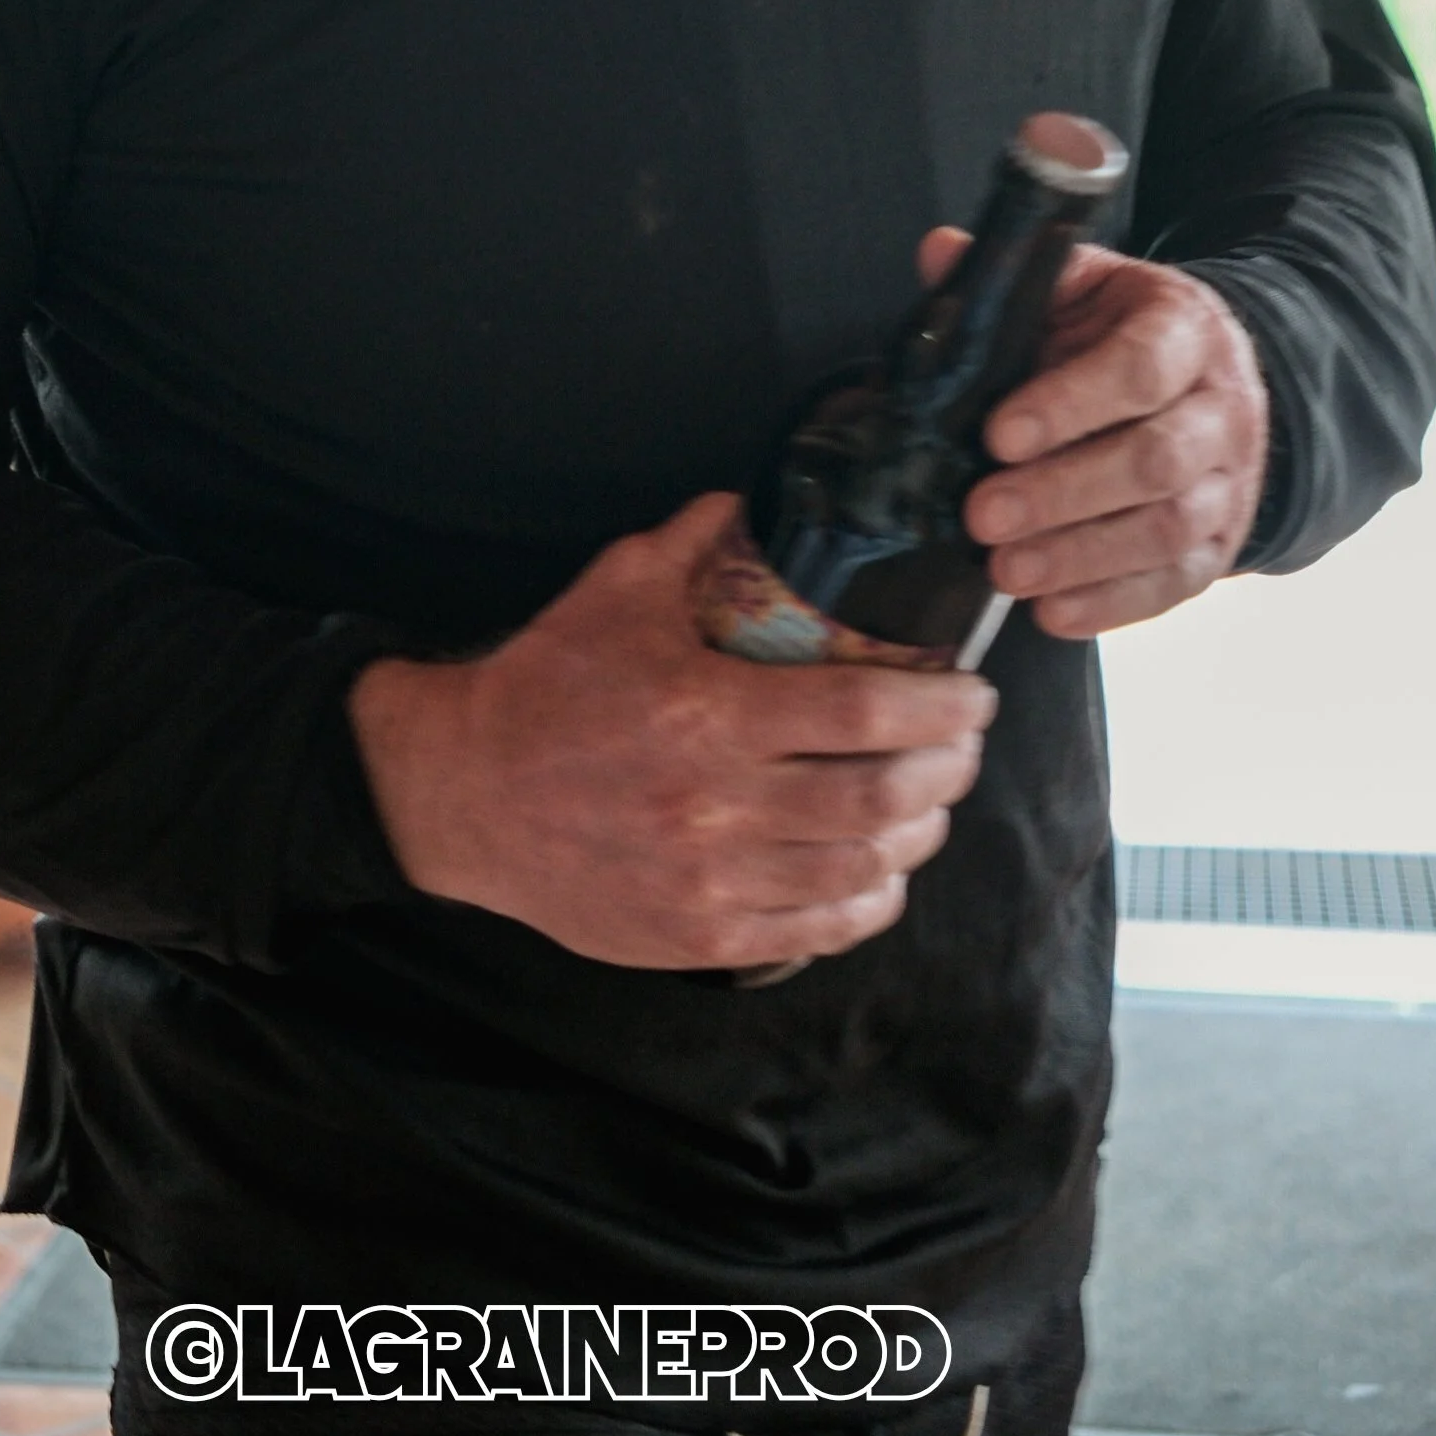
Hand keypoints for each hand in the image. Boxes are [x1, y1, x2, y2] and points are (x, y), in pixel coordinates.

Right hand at [348, 492, 994, 970]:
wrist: (462, 794)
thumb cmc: (543, 685)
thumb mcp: (614, 590)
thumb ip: (692, 539)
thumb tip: (748, 497)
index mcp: (710, 712)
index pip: (866, 711)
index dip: (941, 706)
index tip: (974, 693)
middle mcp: (720, 805)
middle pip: (883, 797)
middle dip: (949, 769)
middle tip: (965, 744)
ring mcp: (714, 881)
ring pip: (861, 869)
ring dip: (918, 834)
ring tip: (932, 802)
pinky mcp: (700, 937)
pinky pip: (817, 930)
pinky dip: (868, 901)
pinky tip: (881, 872)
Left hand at [934, 232, 1270, 639]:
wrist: (1209, 380)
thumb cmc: (1122, 331)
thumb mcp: (1082, 285)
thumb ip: (1014, 278)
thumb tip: (938, 250)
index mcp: (1184, 331)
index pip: (1138, 369)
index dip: (1068, 405)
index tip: (997, 435)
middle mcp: (1221, 408)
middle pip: (1155, 461)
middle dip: (1063, 494)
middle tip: (982, 516)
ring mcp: (1230, 483)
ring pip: (1168, 529)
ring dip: (1081, 557)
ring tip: (1005, 571)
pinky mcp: (1221, 546)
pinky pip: (1175, 584)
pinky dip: (1112, 604)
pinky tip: (1051, 612)